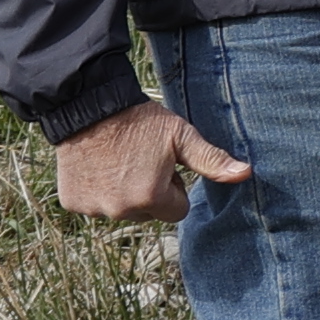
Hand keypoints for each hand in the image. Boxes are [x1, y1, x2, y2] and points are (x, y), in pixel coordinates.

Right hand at [53, 101, 250, 226]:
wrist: (90, 106)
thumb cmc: (142, 121)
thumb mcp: (181, 137)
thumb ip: (212, 160)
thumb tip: (246, 174)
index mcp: (151, 198)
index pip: (177, 211)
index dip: (174, 188)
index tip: (162, 166)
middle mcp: (121, 210)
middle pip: (148, 213)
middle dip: (148, 193)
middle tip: (139, 161)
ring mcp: (94, 209)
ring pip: (121, 210)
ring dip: (122, 193)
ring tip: (118, 161)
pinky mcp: (72, 203)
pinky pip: (94, 205)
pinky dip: (97, 190)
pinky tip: (98, 166)